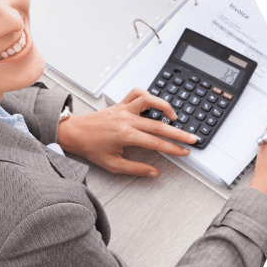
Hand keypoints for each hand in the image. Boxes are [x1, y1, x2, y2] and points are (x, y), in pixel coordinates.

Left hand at [56, 88, 198, 176]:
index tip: (185, 152)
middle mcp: (126, 119)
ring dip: (165, 107)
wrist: (74, 132)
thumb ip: (135, 168)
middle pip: (159, 124)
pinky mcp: (120, 104)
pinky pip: (136, 93)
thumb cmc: (90, 148)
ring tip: (174, 117)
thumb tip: (154, 173)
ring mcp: (123, 109)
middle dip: (179, 133)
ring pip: (150, 101)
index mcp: (126, 135)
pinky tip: (154, 104)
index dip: (173, 148)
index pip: (156, 142)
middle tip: (192, 138)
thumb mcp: (112, 165)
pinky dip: (148, 96)